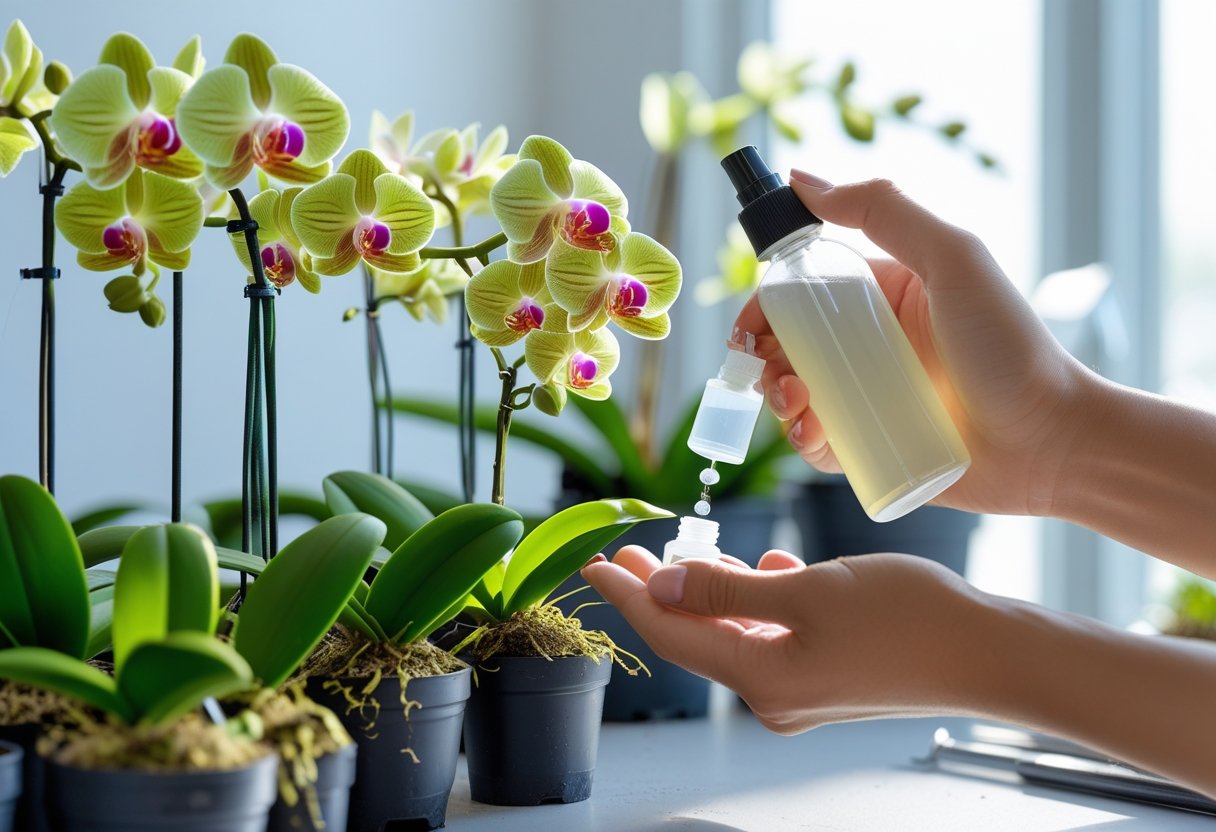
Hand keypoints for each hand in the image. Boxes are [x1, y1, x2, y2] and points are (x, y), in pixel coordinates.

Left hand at [583, 547, 1215, 798]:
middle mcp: (774, 694)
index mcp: (761, 677)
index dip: (628, 596)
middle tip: (628, 550)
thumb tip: (660, 587)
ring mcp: (804, 689)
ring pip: (736, 633)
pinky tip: (766, 570)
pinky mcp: (830, 675)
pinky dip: (760, 603)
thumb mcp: (808, 592)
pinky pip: (775, 636)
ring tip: (686, 552)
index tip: (594, 563)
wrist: (991, 653)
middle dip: (661, 590)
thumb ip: (726, 592)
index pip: (669, 634)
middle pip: (697, 635)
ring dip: (712, 592)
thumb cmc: (908, 619)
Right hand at [738, 173, 1092, 516]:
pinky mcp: (873, 447)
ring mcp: (871, 398)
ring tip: (795, 400)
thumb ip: (884, 210)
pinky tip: (811, 433)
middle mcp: (873, 345)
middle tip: (766, 366)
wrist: (1053, 441)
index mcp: (885, 294)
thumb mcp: (952, 259)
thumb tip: (802, 179)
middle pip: (788, 344)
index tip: (749, 321)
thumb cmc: (1013, 346)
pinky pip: (818, 443)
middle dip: (761, 355)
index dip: (766, 303)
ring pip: (794, 394)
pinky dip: (800, 439)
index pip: (803, 290)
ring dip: (775, 396)